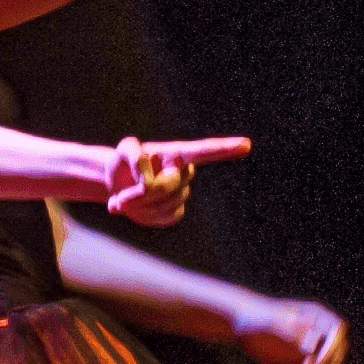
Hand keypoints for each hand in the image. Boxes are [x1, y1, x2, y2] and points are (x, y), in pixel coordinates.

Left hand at [103, 135, 250, 225]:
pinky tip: (135, 209)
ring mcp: (181, 193)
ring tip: (127, 198)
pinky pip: (164, 218)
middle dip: (139, 193)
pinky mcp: (175, 211)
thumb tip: (149, 176)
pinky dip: (144, 217)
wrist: (117, 184)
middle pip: (165, 186)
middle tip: (123, 193)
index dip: (225, 148)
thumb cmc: (122, 162)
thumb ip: (133, 153)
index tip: (246, 145)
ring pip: (163, 205)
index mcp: (177, 153)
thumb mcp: (124, 150)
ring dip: (139, 206)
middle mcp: (184, 172)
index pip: (203, 151)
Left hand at [242, 297, 348, 363]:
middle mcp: (318, 331)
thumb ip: (291, 331)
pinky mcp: (300, 362)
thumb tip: (311, 348)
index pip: (337, 330)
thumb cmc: (257, 316)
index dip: (332, 347)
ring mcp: (310, 347)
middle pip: (336, 351)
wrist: (242, 323)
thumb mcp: (271, 321)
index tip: (317, 360)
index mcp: (315, 315)